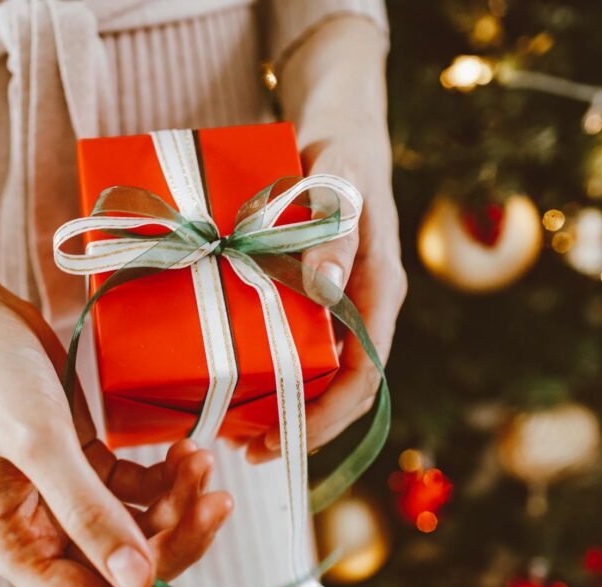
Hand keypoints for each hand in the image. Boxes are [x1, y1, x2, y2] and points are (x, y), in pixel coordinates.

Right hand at [0, 290, 234, 586]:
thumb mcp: (39, 441)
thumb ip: (88, 511)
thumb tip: (138, 582)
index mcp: (16, 547)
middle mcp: (40, 533)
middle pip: (129, 569)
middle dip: (181, 538)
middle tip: (220, 498)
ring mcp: (62, 499)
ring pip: (140, 529)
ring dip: (179, 503)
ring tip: (201, 460)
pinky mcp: (81, 465)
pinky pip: (137, 491)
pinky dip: (166, 478)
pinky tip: (184, 450)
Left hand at [246, 15, 406, 462]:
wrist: (335, 124)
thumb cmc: (342, 151)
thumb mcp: (341, 184)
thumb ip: (338, 230)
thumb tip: (328, 286)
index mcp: (378, 295)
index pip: (362, 380)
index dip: (325, 421)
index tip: (279, 443)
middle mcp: (357, 309)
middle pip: (334, 390)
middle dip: (292, 426)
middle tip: (241, 447)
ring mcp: (331, 303)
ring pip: (309, 372)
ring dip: (273, 405)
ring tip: (228, 425)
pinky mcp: (302, 291)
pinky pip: (286, 342)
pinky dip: (260, 367)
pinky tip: (224, 374)